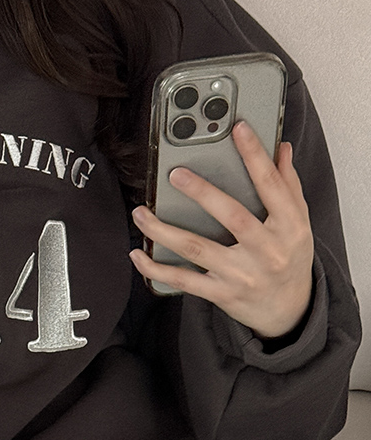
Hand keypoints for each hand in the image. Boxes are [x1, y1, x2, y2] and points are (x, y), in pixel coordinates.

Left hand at [130, 125, 314, 337]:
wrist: (290, 310)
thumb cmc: (291, 257)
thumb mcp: (299, 221)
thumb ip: (288, 184)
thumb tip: (281, 148)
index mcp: (288, 227)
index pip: (271, 185)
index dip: (255, 155)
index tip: (239, 129)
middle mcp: (266, 251)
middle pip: (232, 217)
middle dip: (202, 193)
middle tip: (176, 174)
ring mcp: (242, 274)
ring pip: (198, 249)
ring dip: (165, 231)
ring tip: (141, 213)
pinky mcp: (222, 294)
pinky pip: (185, 281)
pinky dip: (158, 270)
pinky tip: (139, 254)